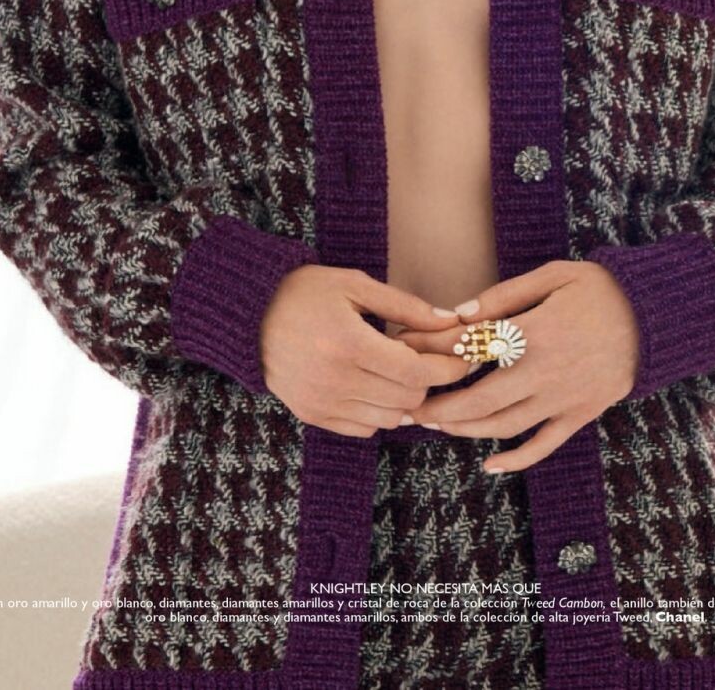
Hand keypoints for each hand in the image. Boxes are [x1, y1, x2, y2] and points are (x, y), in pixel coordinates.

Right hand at [259, 265, 468, 435]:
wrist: (249, 313)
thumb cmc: (305, 291)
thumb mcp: (355, 285)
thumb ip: (405, 305)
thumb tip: (449, 321)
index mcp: (347, 343)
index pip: (414, 372)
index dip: (447, 369)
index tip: (465, 360)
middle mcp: (334, 379)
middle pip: (407, 398)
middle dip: (427, 380)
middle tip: (427, 358)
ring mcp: (321, 402)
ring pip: (390, 419)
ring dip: (404, 398)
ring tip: (398, 369)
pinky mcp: (312, 415)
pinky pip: (364, 429)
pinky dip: (379, 412)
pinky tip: (374, 384)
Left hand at [389, 259, 640, 473]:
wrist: (656, 317)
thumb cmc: (600, 289)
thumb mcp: (554, 276)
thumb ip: (505, 295)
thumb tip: (461, 314)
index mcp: (534, 333)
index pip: (472, 349)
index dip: (434, 353)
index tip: (405, 354)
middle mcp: (545, 372)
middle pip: (479, 401)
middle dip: (439, 408)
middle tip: (409, 408)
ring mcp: (563, 399)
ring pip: (504, 426)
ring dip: (466, 431)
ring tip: (437, 426)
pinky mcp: (580, 415)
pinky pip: (543, 445)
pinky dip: (515, 460)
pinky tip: (489, 465)